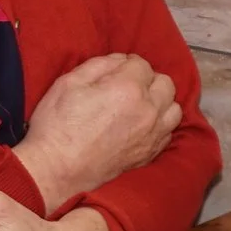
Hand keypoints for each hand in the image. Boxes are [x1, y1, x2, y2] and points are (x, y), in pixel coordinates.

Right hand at [11, 54, 178, 211]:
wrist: (56, 169)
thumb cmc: (57, 125)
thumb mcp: (69, 82)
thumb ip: (100, 64)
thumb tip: (120, 61)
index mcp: (128, 88)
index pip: (142, 64)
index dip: (126, 64)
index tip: (113, 72)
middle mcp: (148, 110)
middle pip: (165, 83)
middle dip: (147, 80)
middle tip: (126, 87)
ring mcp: (152, 135)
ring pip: (173, 108)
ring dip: (160, 102)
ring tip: (139, 106)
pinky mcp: (149, 154)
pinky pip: (168, 132)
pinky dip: (159, 124)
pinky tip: (141, 125)